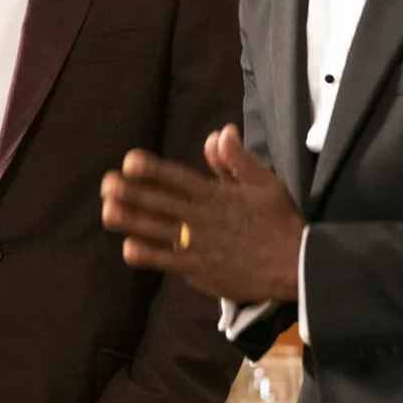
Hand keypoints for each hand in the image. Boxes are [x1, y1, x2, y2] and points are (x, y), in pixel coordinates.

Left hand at [101, 125, 303, 303]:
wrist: (296, 266)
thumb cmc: (279, 222)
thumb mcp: (265, 183)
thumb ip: (237, 160)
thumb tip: (220, 132)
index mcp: (216, 195)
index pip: (179, 178)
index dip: (153, 170)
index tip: (129, 161)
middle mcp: (202, 218)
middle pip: (162, 202)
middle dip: (132, 192)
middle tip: (106, 184)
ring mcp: (199, 245)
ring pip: (159, 231)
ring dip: (132, 221)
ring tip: (107, 212)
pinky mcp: (200, 270)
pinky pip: (170, 262)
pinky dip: (149, 256)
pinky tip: (128, 249)